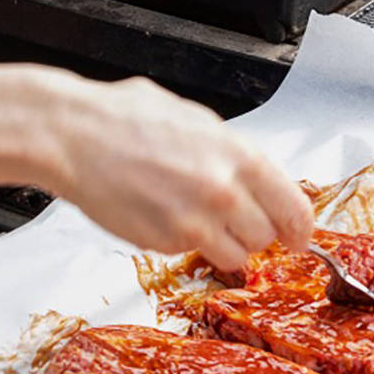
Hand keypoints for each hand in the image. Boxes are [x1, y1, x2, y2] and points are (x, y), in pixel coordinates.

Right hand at [38, 73, 312, 271]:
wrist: (73, 136)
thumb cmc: (122, 118)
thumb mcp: (193, 119)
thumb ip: (228, 151)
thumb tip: (252, 173)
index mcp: (238, 156)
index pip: (294, 208)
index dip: (300, 229)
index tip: (299, 237)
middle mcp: (224, 193)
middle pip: (265, 236)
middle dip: (253, 231)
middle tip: (232, 219)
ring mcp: (194, 222)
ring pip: (233, 255)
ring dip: (221, 242)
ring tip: (191, 214)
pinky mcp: (164, 242)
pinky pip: (189, 252)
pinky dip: (181, 239)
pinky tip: (158, 210)